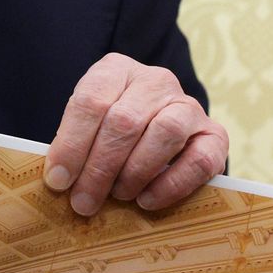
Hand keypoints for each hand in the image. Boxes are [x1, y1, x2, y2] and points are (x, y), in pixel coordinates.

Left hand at [44, 53, 228, 215]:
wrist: (156, 137)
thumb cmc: (108, 139)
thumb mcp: (85, 131)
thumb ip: (73, 148)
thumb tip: (59, 181)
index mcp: (115, 71)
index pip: (91, 100)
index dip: (71, 144)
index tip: (58, 181)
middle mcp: (156, 81)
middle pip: (124, 121)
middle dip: (99, 169)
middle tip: (84, 202)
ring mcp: (188, 106)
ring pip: (165, 133)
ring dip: (134, 174)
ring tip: (118, 196)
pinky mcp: (214, 135)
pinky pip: (198, 160)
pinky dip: (170, 186)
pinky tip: (147, 200)